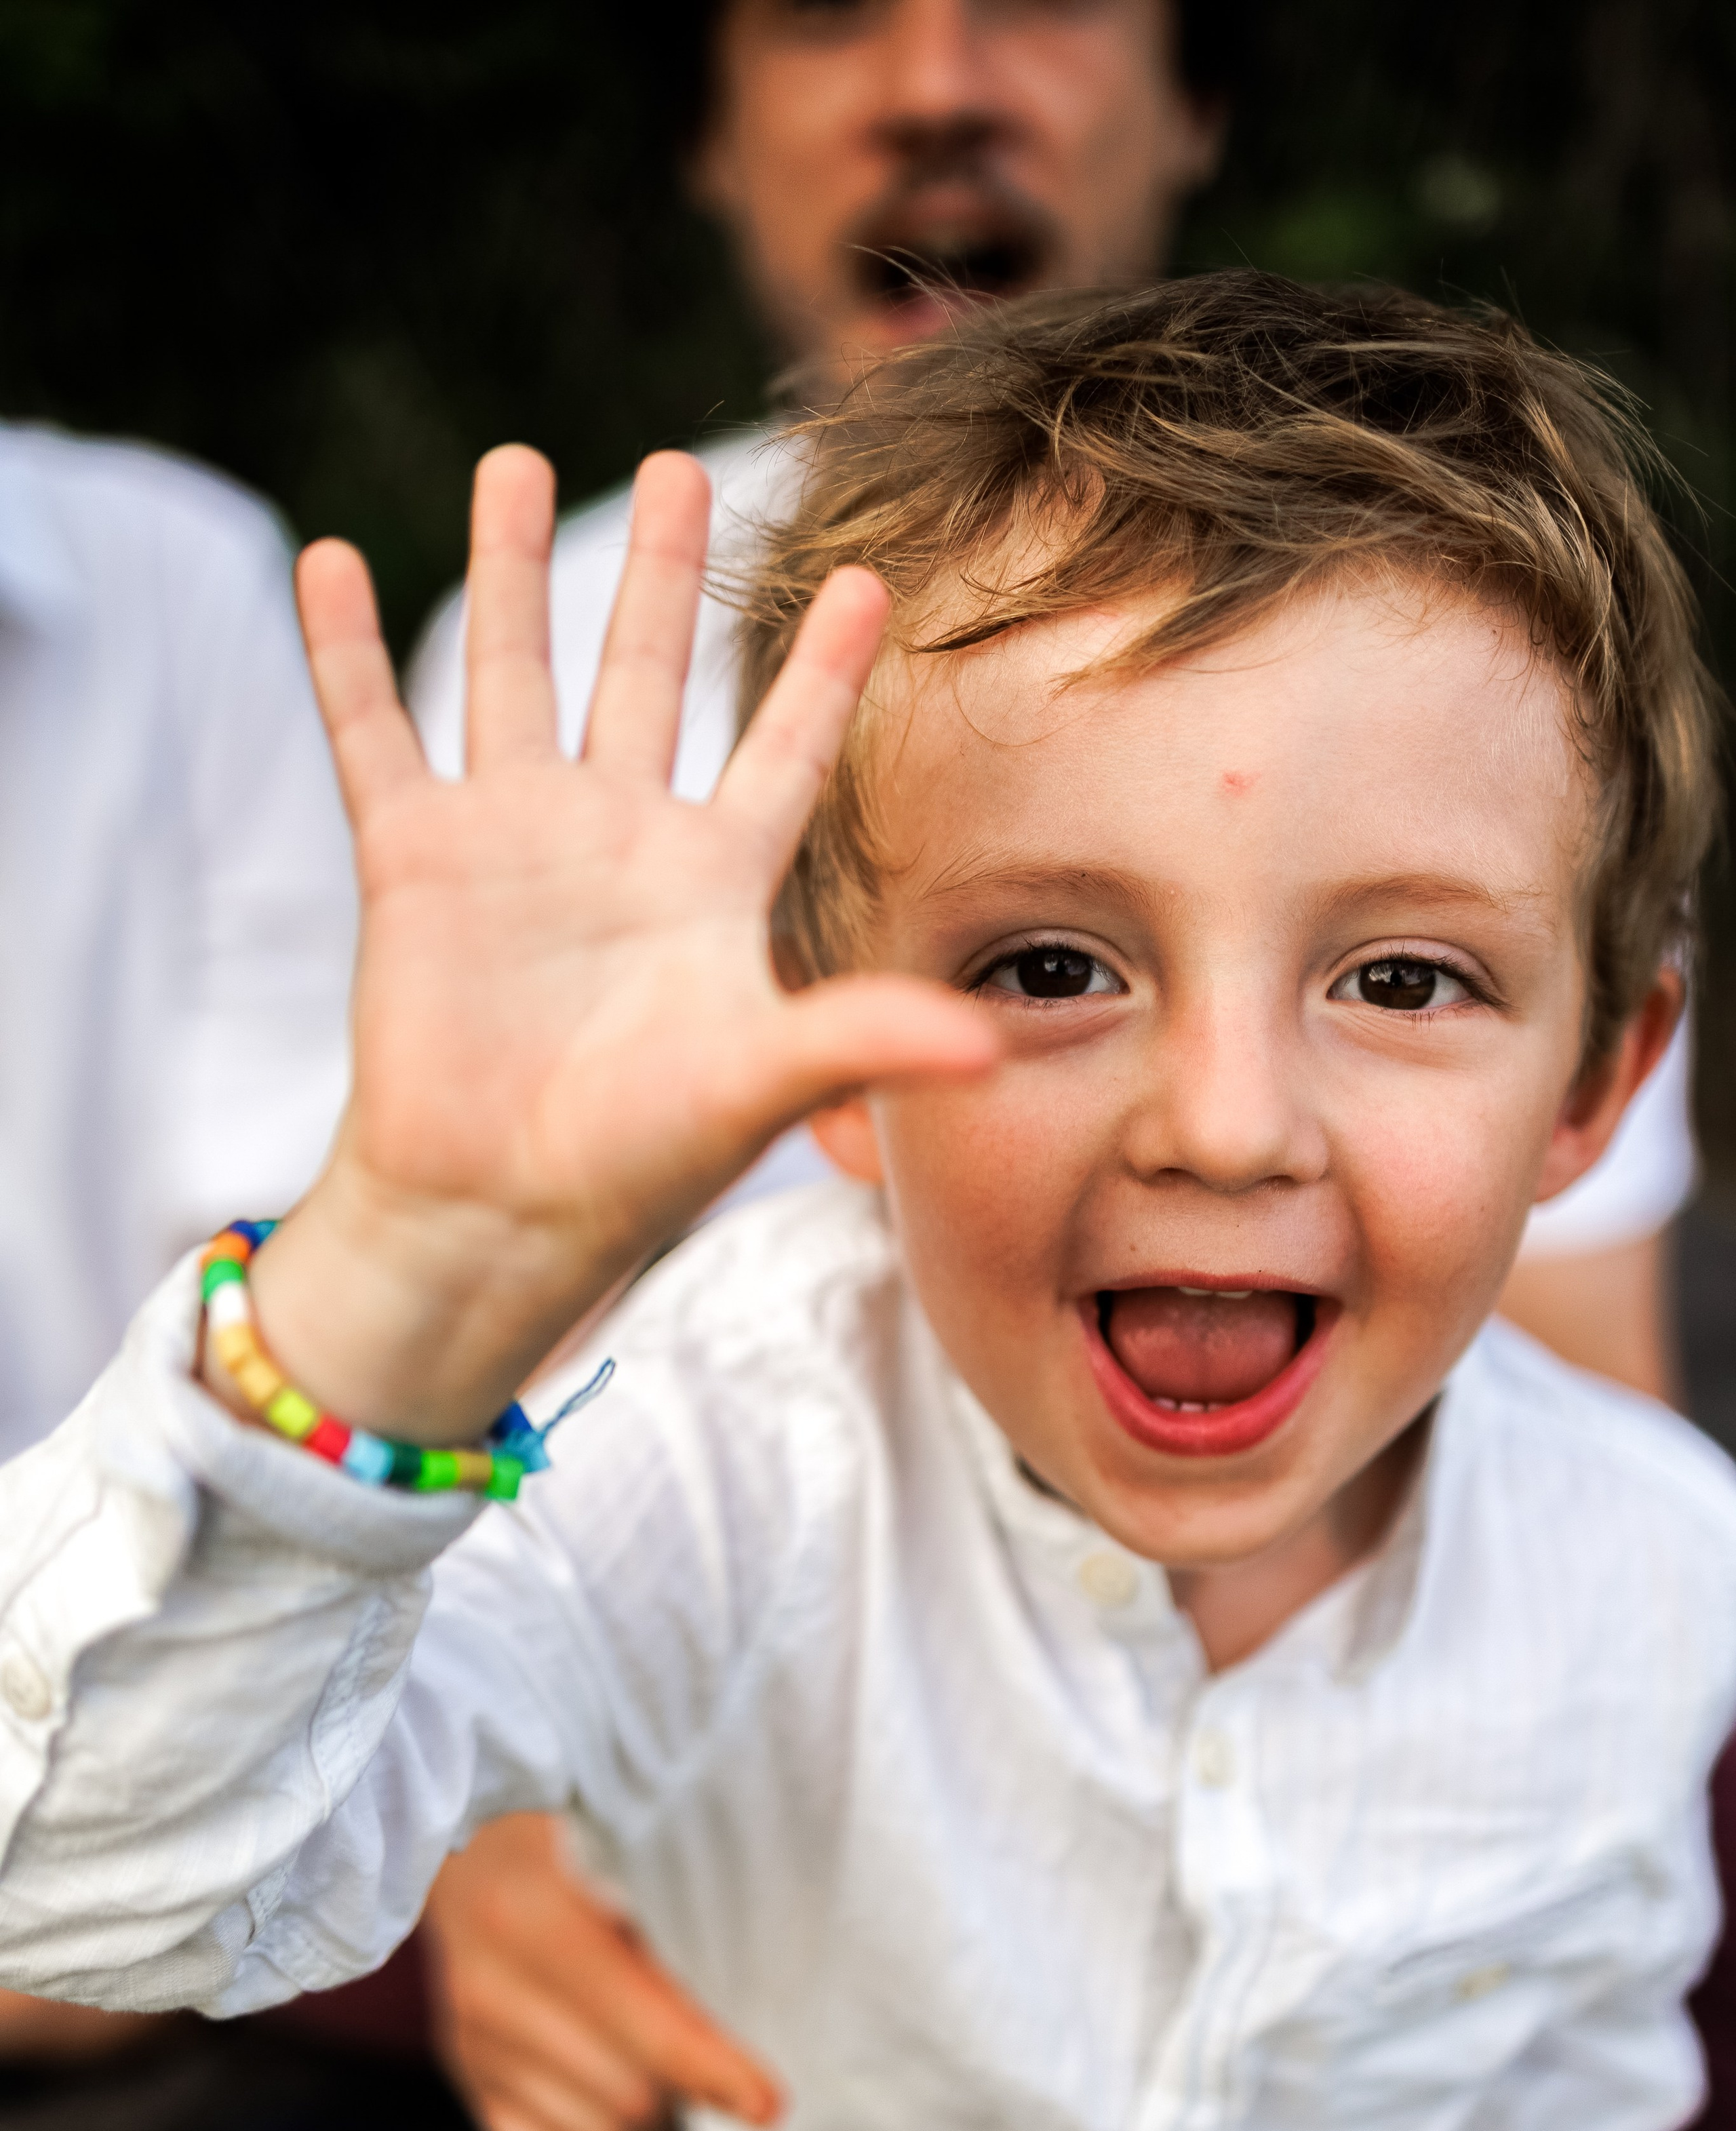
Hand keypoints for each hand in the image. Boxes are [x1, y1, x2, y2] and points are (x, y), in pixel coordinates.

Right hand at [219, 446, 993, 1443]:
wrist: (495, 1216)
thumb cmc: (634, 1165)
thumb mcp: (758, 1086)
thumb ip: (863, 1040)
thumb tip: (989, 1046)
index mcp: (711, 883)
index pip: (782, 752)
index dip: (822, 672)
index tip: (870, 581)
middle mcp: (615, 844)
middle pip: (644, 678)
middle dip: (661, 575)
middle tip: (681, 468)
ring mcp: (509, 844)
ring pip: (512, 675)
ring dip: (507, 571)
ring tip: (512, 459)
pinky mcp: (411, 863)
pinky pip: (372, 734)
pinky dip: (343, 653)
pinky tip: (327, 558)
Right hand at [420, 1812, 781, 2130]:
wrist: (475, 1837)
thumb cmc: (580, 1834)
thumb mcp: (629, 1851)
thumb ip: (684, 1920)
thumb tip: (759, 2009)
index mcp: (534, 1915)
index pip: (641, 2024)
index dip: (712, 2069)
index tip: (769, 2105)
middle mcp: (490, 1989)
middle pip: (628, 2095)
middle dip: (693, 2100)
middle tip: (743, 2085)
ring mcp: (471, 2044)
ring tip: (689, 2090)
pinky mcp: (468, 2080)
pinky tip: (637, 2118)